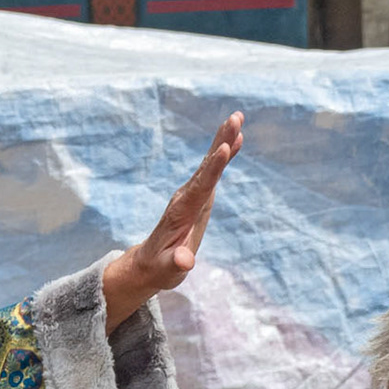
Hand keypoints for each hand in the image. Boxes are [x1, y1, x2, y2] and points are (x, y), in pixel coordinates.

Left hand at [102, 112, 245, 329]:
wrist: (151, 262)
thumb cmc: (161, 267)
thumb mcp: (168, 270)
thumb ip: (177, 264)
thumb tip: (185, 261)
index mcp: (182, 212)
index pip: (200, 187)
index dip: (213, 168)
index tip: (223, 149)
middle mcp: (186, 197)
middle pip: (206, 166)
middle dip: (220, 142)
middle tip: (235, 118)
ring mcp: (192, 194)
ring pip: (209, 163)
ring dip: (223, 140)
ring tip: (238, 118)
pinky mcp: (198, 195)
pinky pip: (212, 171)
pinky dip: (223, 155)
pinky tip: (236, 141)